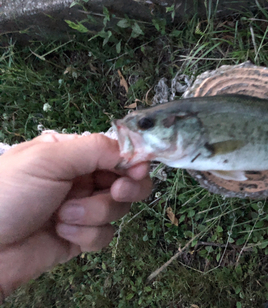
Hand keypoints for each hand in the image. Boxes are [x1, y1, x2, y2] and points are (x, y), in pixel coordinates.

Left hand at [0, 133, 151, 297]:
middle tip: (116, 192)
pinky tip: (61, 233)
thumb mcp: (48, 160)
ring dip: (93, 214)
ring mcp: (83, 209)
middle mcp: (81, 179)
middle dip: (124, 188)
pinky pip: (104, 235)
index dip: (133, 161)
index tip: (137, 171)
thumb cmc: (9, 194)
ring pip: (117, 209)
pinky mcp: (81, 237)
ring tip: (63, 217)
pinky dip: (86, 235)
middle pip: (127, 181)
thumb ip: (95, 149)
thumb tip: (134, 152)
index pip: (117, 152)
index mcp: (73, 155)